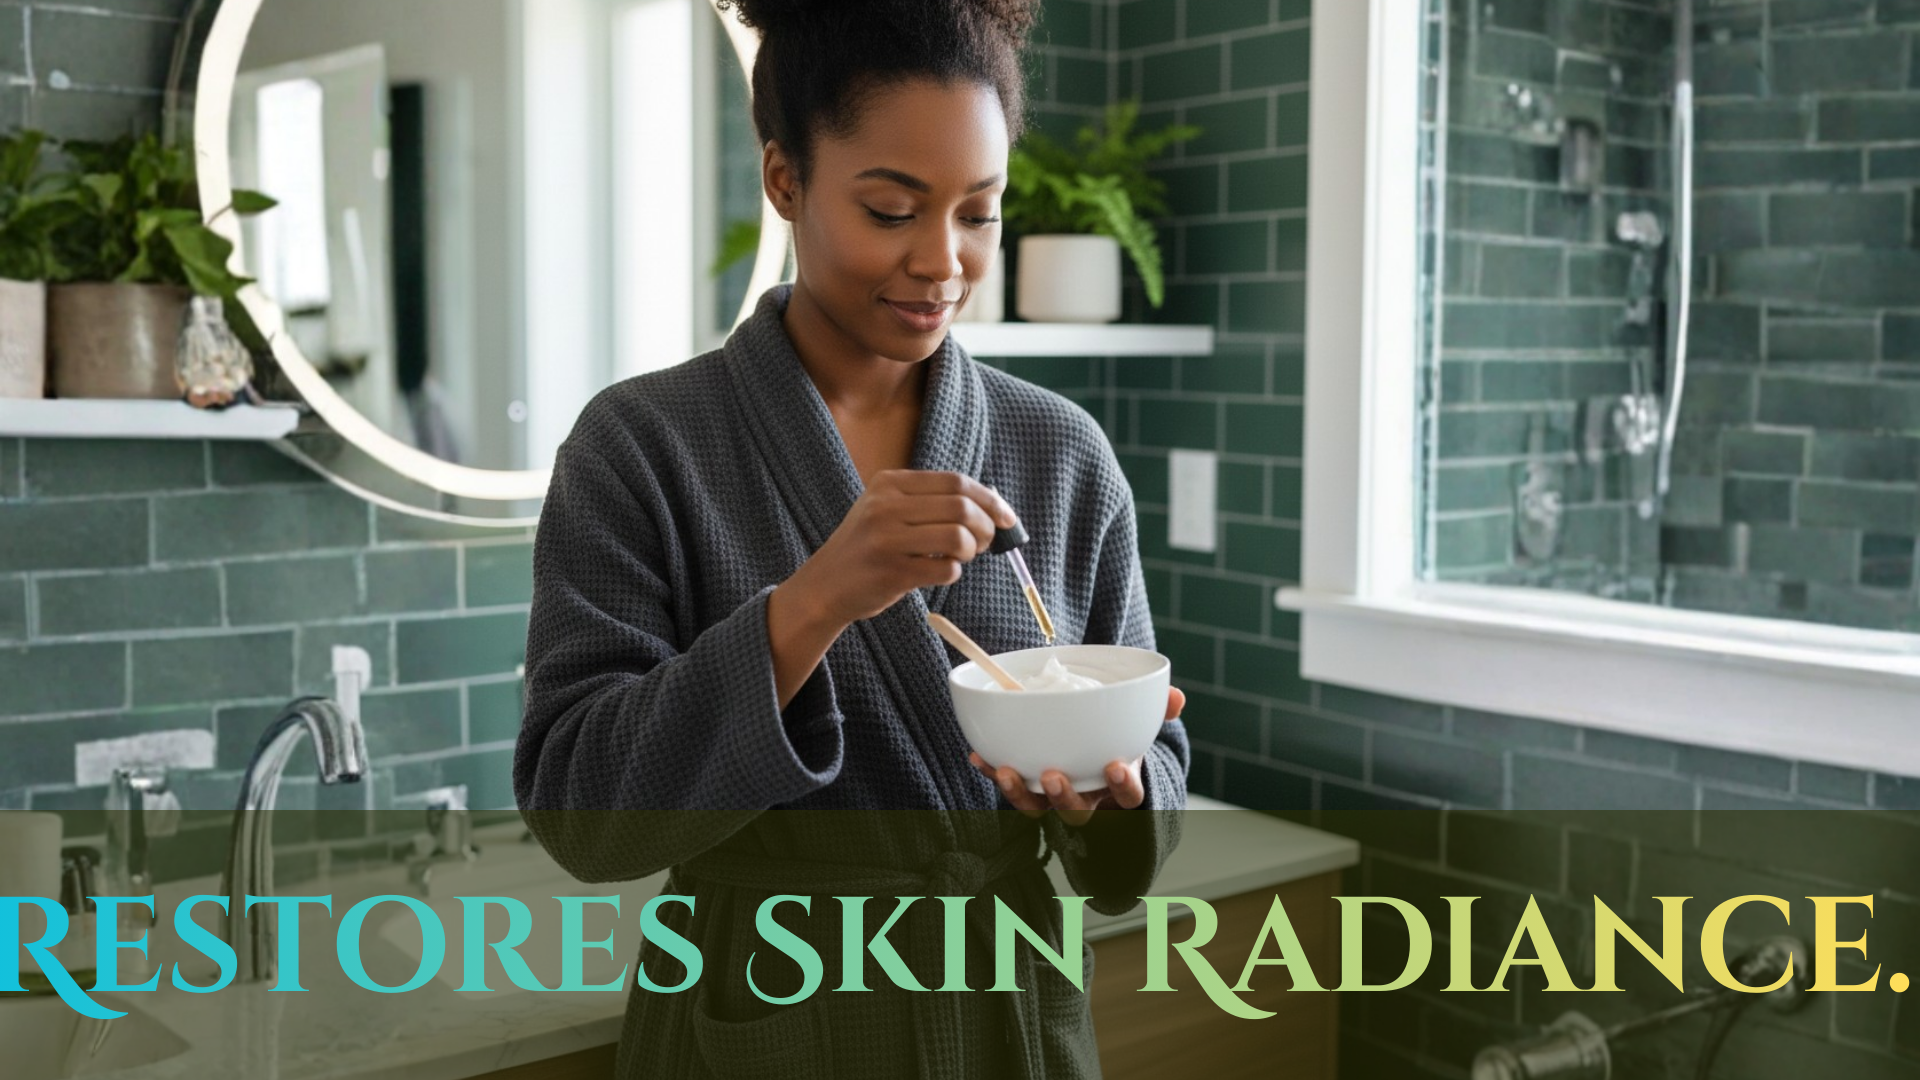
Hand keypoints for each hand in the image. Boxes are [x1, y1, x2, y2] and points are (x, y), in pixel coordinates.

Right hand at [780, 470, 1017, 627]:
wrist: (824, 586)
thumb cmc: (867, 549)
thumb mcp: (886, 509)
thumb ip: (929, 502)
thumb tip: (992, 506)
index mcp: (889, 484)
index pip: (955, 481)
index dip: (989, 499)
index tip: (1006, 517)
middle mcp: (886, 506)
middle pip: (961, 507)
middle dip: (986, 527)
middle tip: (987, 542)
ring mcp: (887, 539)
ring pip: (958, 538)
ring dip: (972, 551)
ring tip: (962, 558)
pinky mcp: (892, 572)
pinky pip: (946, 570)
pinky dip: (953, 573)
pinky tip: (939, 573)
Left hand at [969, 687, 1185, 826]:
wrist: (1096, 750)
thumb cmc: (1119, 737)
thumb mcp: (1140, 724)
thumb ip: (1160, 710)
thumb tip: (1178, 696)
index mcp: (1117, 785)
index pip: (1127, 796)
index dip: (1123, 786)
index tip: (1117, 766)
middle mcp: (1086, 799)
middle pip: (1076, 812)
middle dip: (1064, 799)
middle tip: (1053, 776)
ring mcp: (1054, 798)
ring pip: (1037, 808)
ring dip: (1020, 793)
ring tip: (1008, 771)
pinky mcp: (1027, 789)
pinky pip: (1010, 786)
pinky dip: (993, 773)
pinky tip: (978, 756)